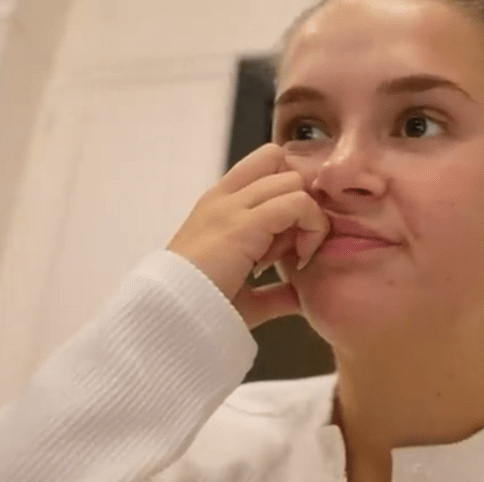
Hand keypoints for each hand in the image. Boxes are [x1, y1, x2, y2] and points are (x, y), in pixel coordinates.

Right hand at [167, 143, 328, 327]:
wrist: (172, 316)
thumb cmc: (200, 308)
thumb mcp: (243, 295)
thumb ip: (272, 292)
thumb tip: (298, 296)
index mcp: (219, 206)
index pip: (265, 165)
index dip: (289, 190)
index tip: (292, 233)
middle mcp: (224, 197)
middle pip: (282, 166)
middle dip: (300, 201)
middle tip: (295, 244)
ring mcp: (232, 206)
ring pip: (293, 181)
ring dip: (308, 216)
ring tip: (294, 255)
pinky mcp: (244, 222)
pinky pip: (297, 203)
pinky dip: (311, 228)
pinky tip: (299, 259)